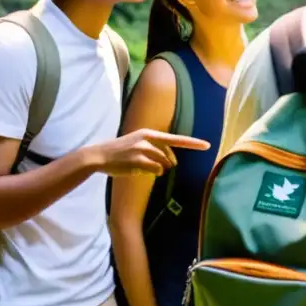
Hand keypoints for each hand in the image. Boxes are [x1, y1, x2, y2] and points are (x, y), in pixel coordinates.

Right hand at [93, 128, 209, 176]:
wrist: (99, 155)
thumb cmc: (120, 151)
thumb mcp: (137, 143)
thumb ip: (154, 148)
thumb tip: (168, 162)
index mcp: (149, 133)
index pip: (176, 139)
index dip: (192, 143)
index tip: (207, 145)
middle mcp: (147, 139)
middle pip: (169, 156)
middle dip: (167, 163)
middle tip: (158, 167)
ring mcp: (142, 149)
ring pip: (163, 164)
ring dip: (158, 169)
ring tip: (144, 168)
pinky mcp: (137, 160)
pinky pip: (155, 170)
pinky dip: (152, 173)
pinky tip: (140, 171)